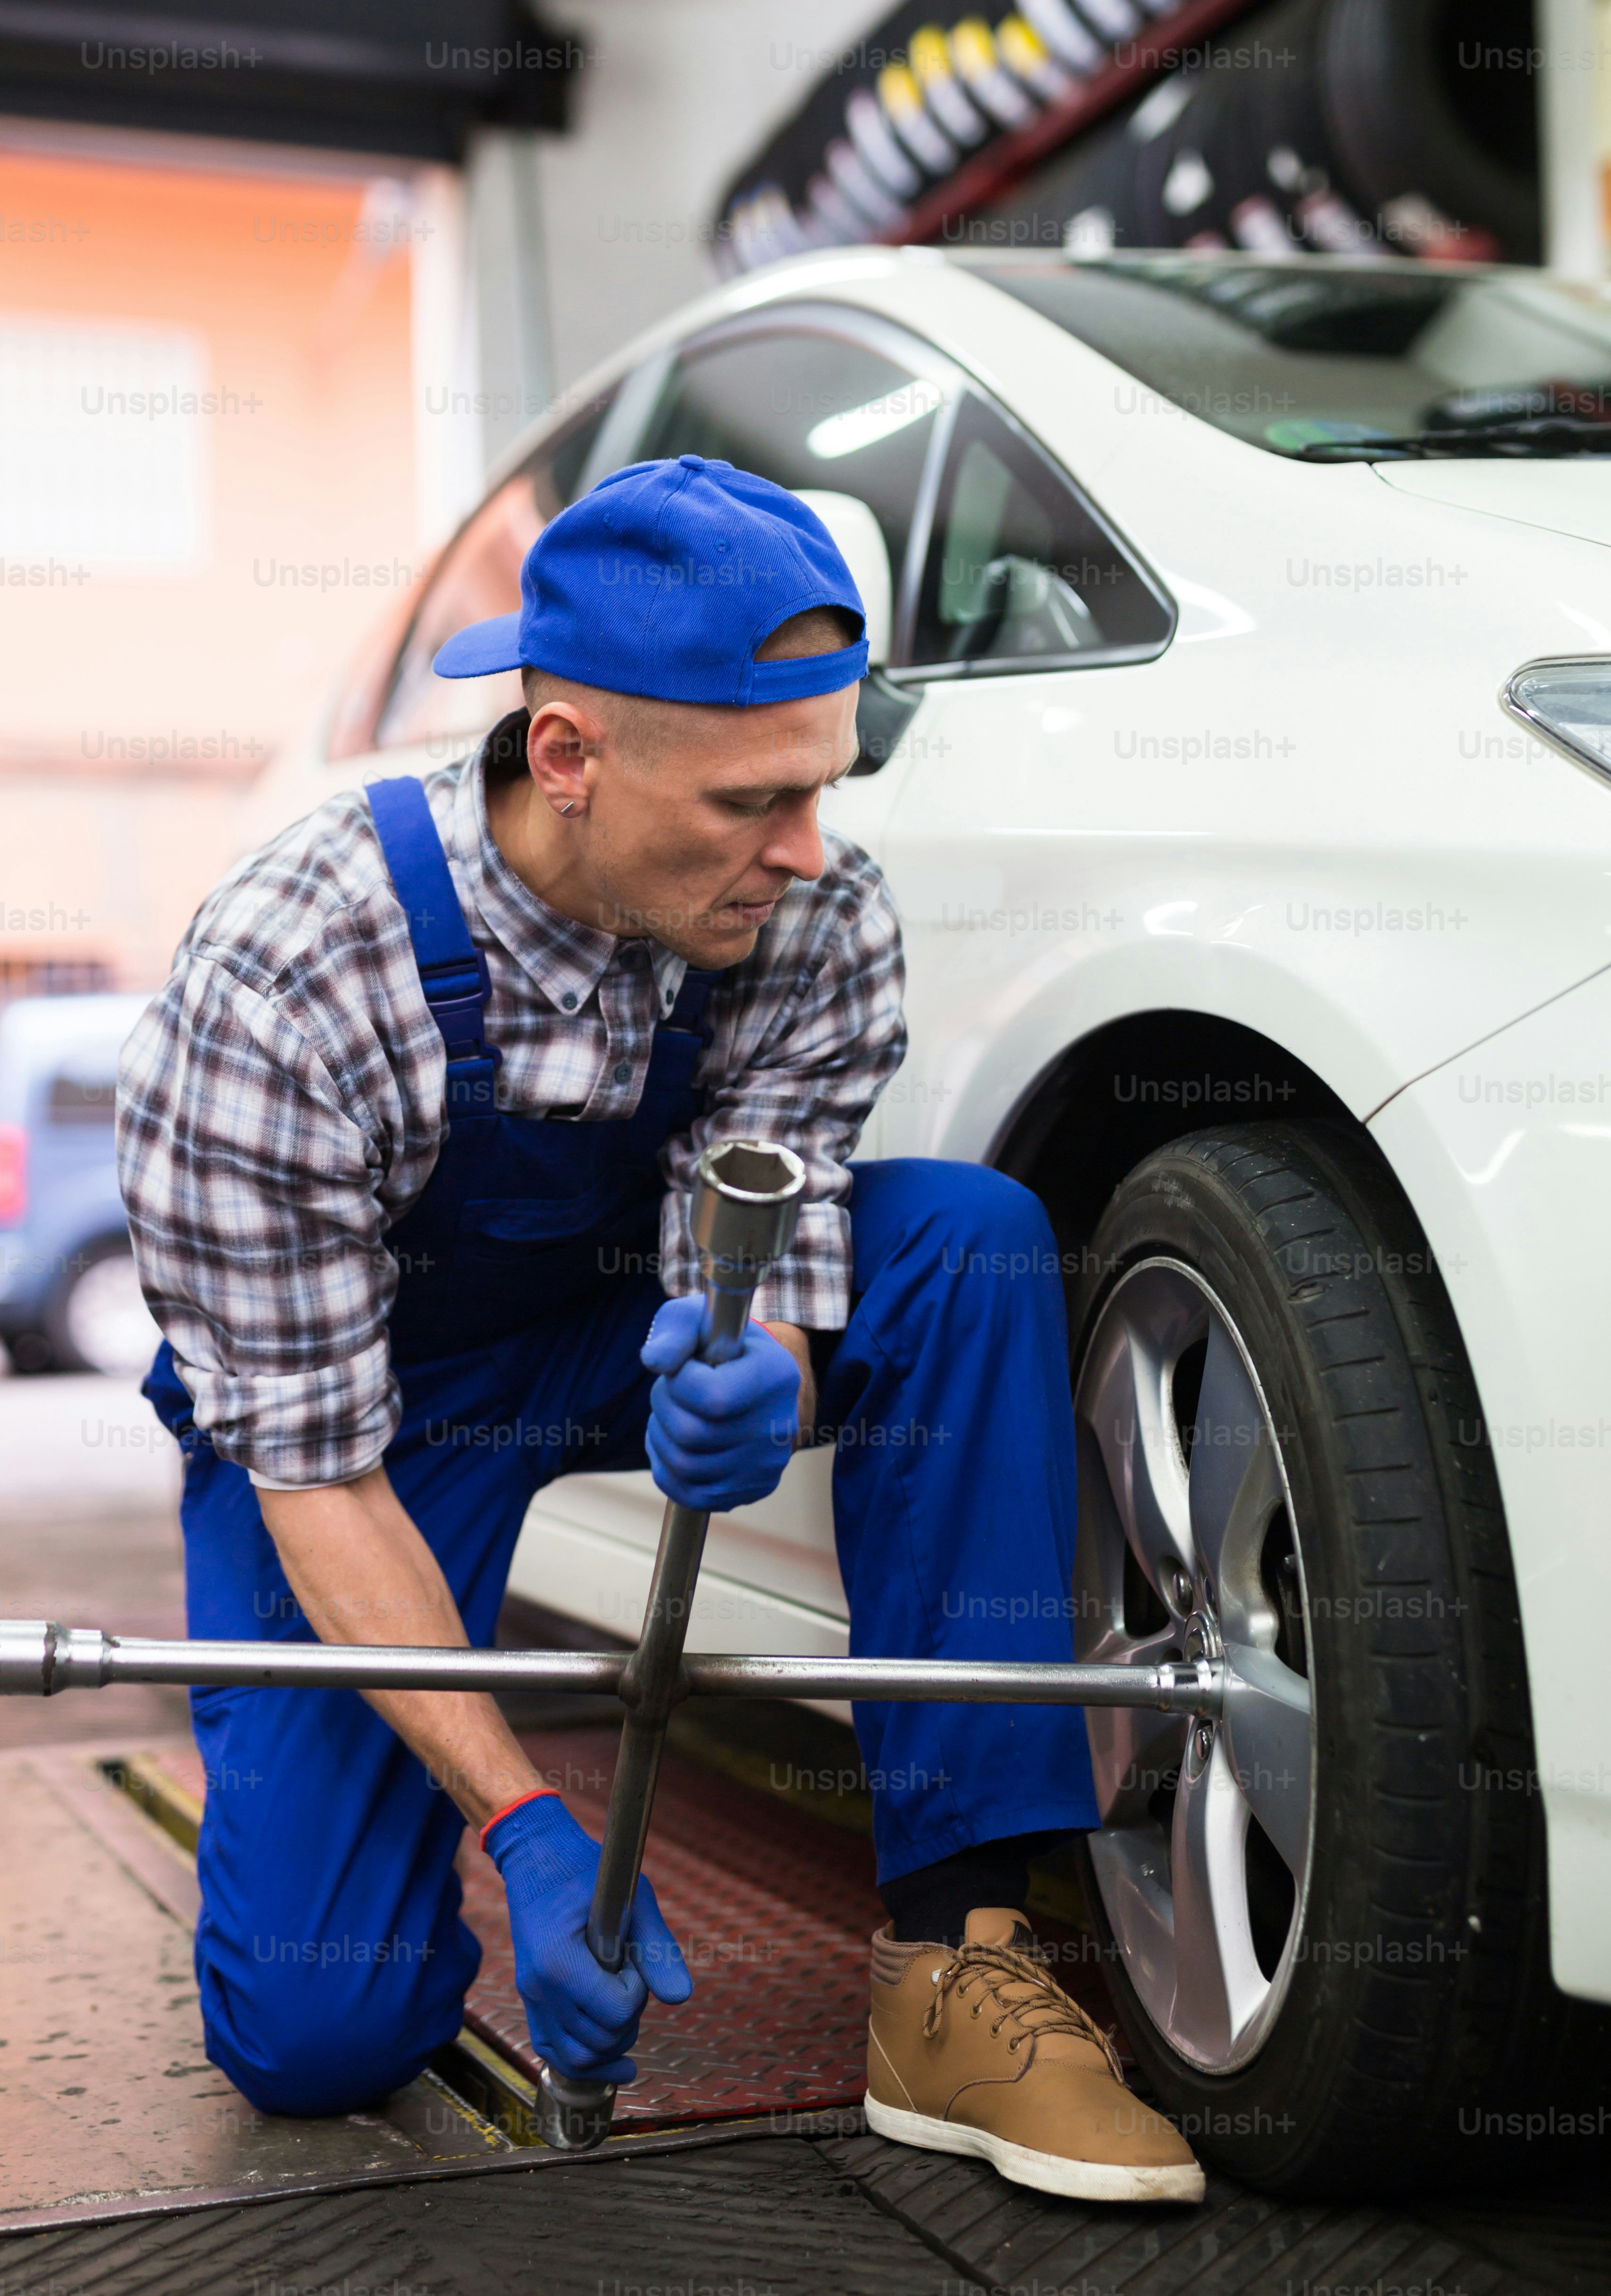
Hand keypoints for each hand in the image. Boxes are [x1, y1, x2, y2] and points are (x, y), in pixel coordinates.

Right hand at [485, 1793, 692, 2082]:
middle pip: (601, 2039)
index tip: (633, 1955)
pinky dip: (586, 2063)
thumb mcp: (633, 1896)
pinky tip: (618, 2064)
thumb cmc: (586, 1871)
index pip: (616, 2010)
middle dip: (629, 2014)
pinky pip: (554, 2052)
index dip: (638, 1988)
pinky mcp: (530, 2002)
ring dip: (613, 2043)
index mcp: (559, 1961)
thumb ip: (657, 1948)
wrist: (537, 1857)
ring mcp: (531, 1998)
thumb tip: (681, 1997)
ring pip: (579, 2058)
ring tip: (625, 2007)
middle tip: (631, 1973)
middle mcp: (539, 1988)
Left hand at [641, 1296, 800, 1511]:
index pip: (714, 1398)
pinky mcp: (753, 1489)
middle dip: (663, 1408)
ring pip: (685, 1467)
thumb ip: (675, 1329)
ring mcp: (768, 1464)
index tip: (683, 1367)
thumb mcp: (698, 1319)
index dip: (680, 1382)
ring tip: (672, 1413)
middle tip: (671, 1390)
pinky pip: (692, 1495)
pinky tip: (673, 1443)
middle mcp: (779, 1426)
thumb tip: (655, 1361)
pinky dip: (668, 1470)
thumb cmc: (721, 1345)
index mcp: (776, 1376)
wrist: (756, 1378)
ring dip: (661, 1437)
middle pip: (692, 1435)